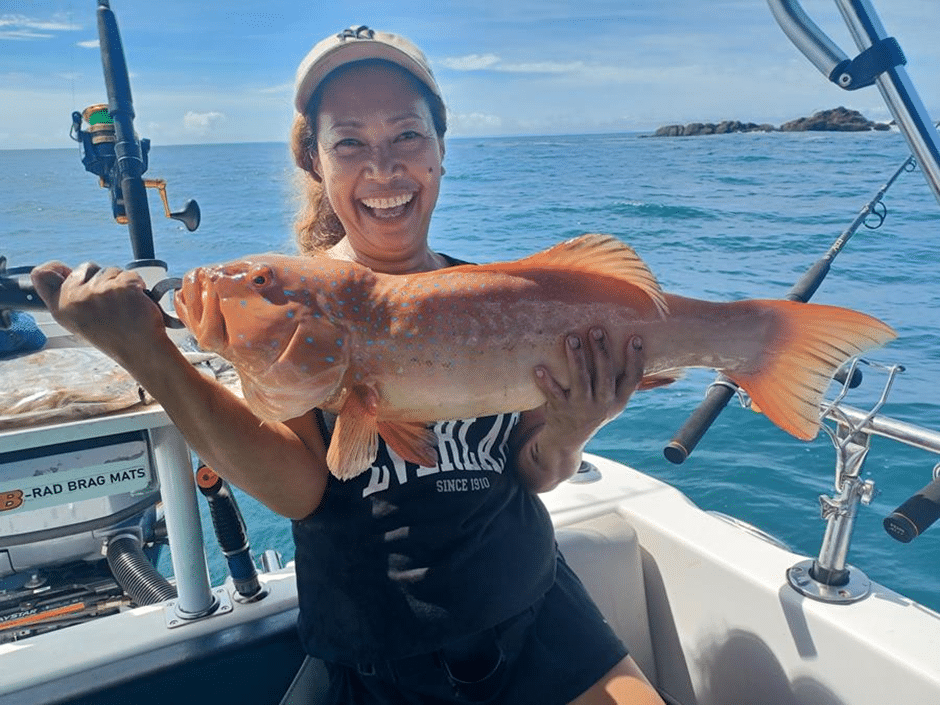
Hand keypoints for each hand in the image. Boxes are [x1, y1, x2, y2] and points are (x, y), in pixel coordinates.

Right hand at [31, 261, 166, 366]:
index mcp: (61, 309)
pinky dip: (138, 286)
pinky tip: (138, 303)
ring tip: (126, 307)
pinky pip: (130, 275)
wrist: (142, 352)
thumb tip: (62, 271)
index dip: (54, 267)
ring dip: (122, 284)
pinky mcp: (121, 287)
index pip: (41, 276)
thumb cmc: (116, 338)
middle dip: (101, 278)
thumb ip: (71, 298)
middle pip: (86, 267)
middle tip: (111, 303)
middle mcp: (74, 299)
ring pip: (111, 271)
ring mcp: (98, 292)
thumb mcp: (81, 322)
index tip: (65, 271)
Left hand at [534, 328, 644, 447]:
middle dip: (602, 352)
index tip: (635, 339)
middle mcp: (602, 404)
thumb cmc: (593, 408)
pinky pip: (553, 394)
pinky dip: (546, 382)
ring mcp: (581, 408)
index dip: (636, 360)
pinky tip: (539, 368)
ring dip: (577, 359)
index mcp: (618, 400)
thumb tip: (638, 349)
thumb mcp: (612, 401)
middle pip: (605, 376)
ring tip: (571, 338)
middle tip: (596, 330)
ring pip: (580, 381)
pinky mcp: (560, 410)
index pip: (633, 379)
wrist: (568, 438)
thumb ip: (620, 379)